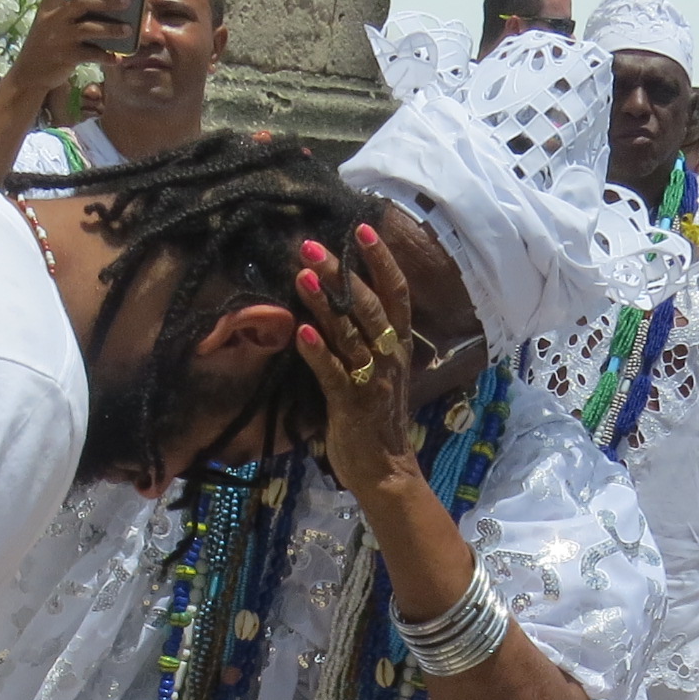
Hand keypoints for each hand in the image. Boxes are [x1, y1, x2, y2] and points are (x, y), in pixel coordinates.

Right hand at [7, 0, 133, 97]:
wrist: (27, 76)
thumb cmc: (46, 45)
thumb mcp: (52, 24)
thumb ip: (72, 13)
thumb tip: (105, 4)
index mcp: (49, 6)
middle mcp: (53, 19)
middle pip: (82, 2)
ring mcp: (59, 38)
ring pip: (90, 28)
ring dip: (111, 29)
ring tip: (129, 29)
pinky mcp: (66, 57)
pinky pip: (91, 55)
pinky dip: (106, 56)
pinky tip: (118, 58)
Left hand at [293, 223, 416, 503]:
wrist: (385, 471)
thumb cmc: (374, 419)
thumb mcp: (377, 372)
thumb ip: (363, 339)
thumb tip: (337, 303)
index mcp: (398, 346)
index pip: (396, 293)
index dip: (381, 260)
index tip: (362, 228)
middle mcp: (389, 357)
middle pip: (368, 305)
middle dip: (341, 272)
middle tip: (310, 245)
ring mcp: (372, 380)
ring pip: (349, 333)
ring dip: (325, 303)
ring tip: (301, 275)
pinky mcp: (352, 404)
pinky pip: (334, 373)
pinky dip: (317, 352)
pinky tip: (300, 331)